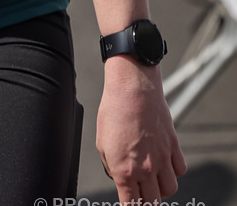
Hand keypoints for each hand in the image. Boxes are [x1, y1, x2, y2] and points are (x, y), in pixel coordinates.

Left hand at [97, 58, 186, 203]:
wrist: (131, 87)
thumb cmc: (113, 110)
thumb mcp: (102, 142)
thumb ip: (111, 166)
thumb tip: (117, 176)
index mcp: (124, 170)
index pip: (132, 204)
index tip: (130, 203)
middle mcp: (146, 169)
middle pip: (152, 202)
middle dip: (146, 202)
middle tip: (141, 194)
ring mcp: (162, 157)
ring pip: (170, 190)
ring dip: (161, 189)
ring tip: (153, 181)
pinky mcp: (173, 145)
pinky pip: (180, 170)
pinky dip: (173, 172)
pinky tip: (165, 164)